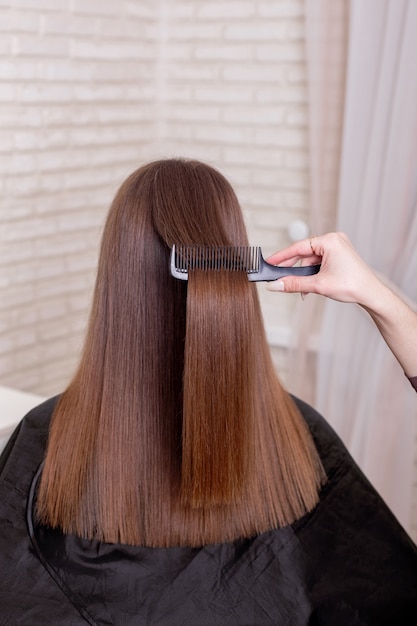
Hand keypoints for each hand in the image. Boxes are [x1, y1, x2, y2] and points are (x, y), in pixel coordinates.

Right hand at [266, 232, 381, 306]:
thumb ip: (294, 284)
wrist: (371, 294)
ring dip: (304, 275)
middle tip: (278, 278)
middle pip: (304, 253)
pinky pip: (319, 262)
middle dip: (293, 269)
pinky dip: (313, 274)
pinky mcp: (338, 255)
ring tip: (302, 290)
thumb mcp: (318, 285)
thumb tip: (275, 285)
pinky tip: (310, 285)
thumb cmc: (352, 285)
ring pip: (311, 260)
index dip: (282, 256)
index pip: (298, 247)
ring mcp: (337, 247)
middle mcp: (334, 240)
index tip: (269, 263)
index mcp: (330, 241)